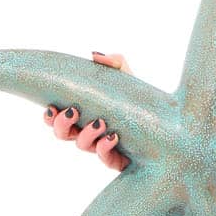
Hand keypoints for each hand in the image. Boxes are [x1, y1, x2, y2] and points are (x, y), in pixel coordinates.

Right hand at [42, 51, 132, 171]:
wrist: (166, 123)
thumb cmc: (139, 101)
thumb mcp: (127, 79)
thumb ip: (114, 63)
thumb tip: (95, 55)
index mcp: (84, 114)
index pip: (57, 118)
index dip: (49, 116)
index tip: (51, 107)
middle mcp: (89, 132)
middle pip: (62, 134)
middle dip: (62, 124)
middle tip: (73, 111)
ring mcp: (102, 147)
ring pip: (82, 145)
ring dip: (86, 134)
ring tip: (100, 122)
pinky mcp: (118, 160)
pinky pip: (106, 159)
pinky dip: (105, 147)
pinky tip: (113, 136)